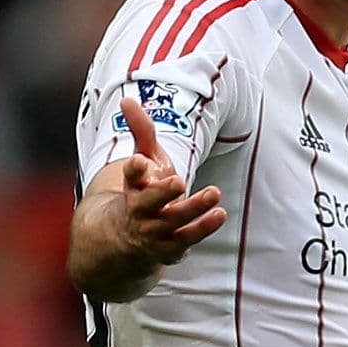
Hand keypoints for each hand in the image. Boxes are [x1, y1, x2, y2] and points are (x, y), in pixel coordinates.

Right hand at [82, 89, 225, 290]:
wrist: (131, 237)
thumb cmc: (144, 189)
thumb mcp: (143, 158)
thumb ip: (140, 131)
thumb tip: (127, 99)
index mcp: (132, 186)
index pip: (130, 175)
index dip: (134, 169)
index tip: (140, 161)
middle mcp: (140, 210)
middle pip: (148, 202)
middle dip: (162, 193)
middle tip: (178, 180)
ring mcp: (155, 230)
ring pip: (173, 220)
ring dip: (193, 208)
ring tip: (214, 193)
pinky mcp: (171, 247)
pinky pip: (187, 238)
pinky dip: (203, 228)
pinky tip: (220, 214)